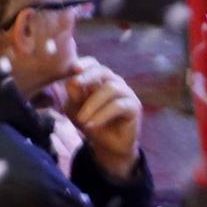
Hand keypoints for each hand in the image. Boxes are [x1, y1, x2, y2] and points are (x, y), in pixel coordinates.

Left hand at [60, 59, 141, 181]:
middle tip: (74, 84)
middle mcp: (114, 82)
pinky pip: (118, 106)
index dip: (84, 63)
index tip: (72, 68)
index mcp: (98, 79)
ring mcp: (126, 93)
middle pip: (103, 71)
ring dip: (92, 104)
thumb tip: (72, 81)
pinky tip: (90, 124)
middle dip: (87, 76)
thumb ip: (74, 95)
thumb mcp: (75, 108)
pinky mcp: (134, 107)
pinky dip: (101, 115)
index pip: (93, 64)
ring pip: (110, 88)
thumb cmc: (89, 121)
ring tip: (80, 120)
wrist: (107, 143)